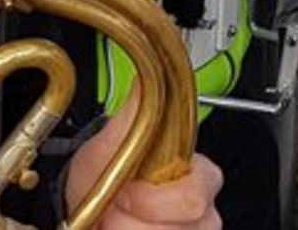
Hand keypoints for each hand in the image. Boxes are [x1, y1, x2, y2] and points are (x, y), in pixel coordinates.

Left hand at [67, 94, 222, 229]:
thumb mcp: (108, 144)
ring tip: (116, 220)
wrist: (91, 201)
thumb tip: (146, 82)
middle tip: (116, 208)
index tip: (123, 193)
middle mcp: (206, 212)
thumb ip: (131, 115)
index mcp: (202, 176)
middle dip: (133, 224)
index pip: (192, 199)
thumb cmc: (106, 172)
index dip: (149, 202)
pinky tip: (124, 229)